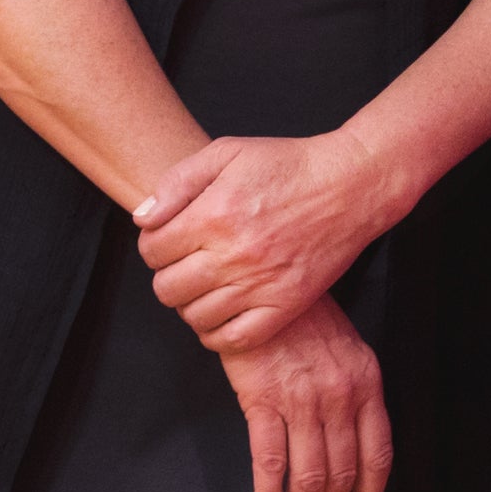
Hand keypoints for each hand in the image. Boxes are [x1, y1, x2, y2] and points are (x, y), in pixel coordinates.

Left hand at [133, 128, 398, 352]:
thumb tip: (142, 218)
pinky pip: (236, 338)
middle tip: (184, 263)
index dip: (152, 245)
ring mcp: (261, 284)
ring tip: (202, 285)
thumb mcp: (225, 153)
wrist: (348, 185)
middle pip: (167, 288)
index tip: (168, 240)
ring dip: (189, 303)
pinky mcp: (287, 305)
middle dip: (167, 275)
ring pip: (196, 316)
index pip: (151, 250)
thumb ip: (176, 183)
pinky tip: (219, 313)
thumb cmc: (285, 164)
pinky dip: (218, 333)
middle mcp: (234, 254)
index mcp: (213, 215)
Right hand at [219, 294, 392, 491]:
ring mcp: (302, 398)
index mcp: (366, 383)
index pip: (378, 455)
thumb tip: (347, 437)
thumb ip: (352, 388)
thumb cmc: (297, 312)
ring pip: (310, 476)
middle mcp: (341, 395)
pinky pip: (271, 459)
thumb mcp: (343, 345)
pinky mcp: (263, 397)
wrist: (256, 277)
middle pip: (342, 473)